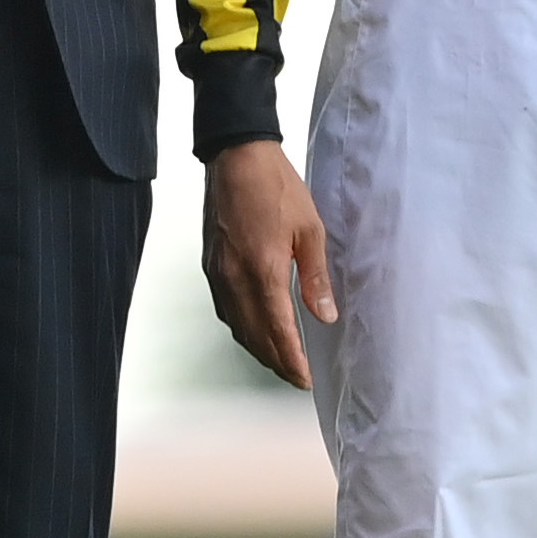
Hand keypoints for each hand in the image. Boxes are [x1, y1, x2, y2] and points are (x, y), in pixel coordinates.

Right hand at [200, 135, 334, 389]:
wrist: (236, 157)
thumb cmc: (278, 189)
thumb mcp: (310, 230)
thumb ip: (315, 277)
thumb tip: (325, 316)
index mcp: (263, 273)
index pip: (278, 332)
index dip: (293, 361)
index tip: (308, 380)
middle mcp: (235, 281)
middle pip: (254, 337)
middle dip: (277, 362)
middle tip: (298, 377)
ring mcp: (218, 275)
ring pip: (237, 327)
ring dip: (258, 349)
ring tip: (281, 360)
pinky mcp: (211, 266)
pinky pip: (226, 310)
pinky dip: (242, 328)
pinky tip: (256, 329)